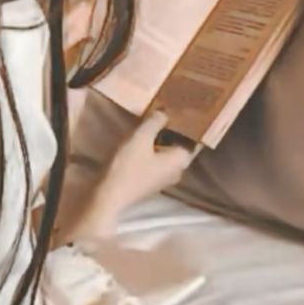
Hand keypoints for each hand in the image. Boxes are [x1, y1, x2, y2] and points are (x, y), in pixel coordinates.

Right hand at [60, 110, 192, 242]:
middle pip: (180, 145)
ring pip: (167, 153)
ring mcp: (165, 178)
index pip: (194, 138)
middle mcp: (178, 170)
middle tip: (167, 110)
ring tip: (153, 121)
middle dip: (174, 130)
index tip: (186, 109)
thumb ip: (155, 121)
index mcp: (182, 160)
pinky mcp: (152, 182)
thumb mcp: (141, 137)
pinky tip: (143, 140)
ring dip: (161, 139)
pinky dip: (153, 150)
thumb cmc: (129, 166)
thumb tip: (165, 112)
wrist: (109, 196)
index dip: (191, 124)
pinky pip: (157, 161)